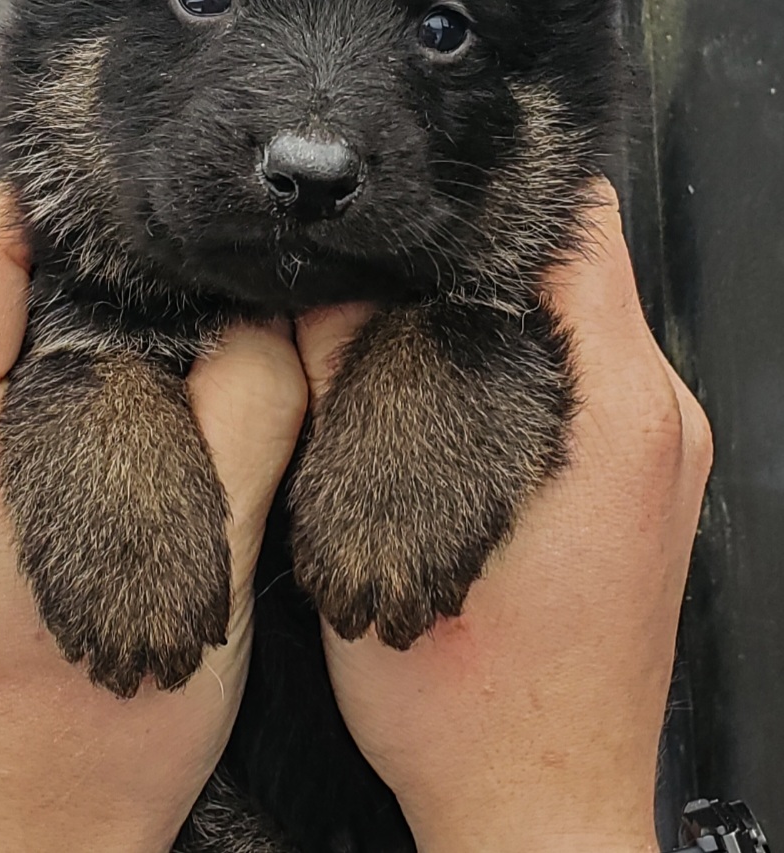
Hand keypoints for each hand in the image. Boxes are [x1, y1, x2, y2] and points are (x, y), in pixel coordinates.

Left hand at [0, 187, 306, 852]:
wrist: (52, 820)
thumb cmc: (115, 718)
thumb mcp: (211, 553)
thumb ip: (246, 411)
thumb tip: (272, 306)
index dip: (73, 196)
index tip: (156, 190)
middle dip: (88, 242)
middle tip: (186, 239)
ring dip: (83, 296)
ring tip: (178, 294)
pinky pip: (5, 372)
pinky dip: (72, 348)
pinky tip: (148, 366)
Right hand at [296, 185, 711, 852]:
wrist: (537, 812)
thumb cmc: (472, 705)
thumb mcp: (376, 525)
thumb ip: (352, 384)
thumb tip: (321, 290)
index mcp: (618, 411)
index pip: (582, 231)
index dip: (501, 194)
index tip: (430, 190)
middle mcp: (659, 419)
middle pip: (584, 268)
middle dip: (489, 247)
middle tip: (397, 248)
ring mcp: (659, 455)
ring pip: (584, 321)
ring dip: (503, 305)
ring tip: (414, 310)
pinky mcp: (639, 486)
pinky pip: (588, 377)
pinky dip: (524, 357)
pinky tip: (451, 383)